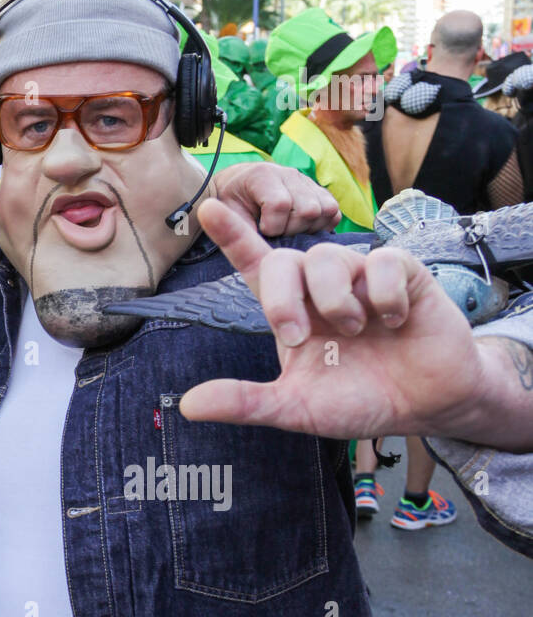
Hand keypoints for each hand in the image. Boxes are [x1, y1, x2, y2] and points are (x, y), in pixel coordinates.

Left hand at [179, 198, 481, 439]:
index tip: (208, 208)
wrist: (427, 406)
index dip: (232, 235)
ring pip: (327, 257)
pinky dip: (384, 295)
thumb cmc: (360, 399)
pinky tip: (395, 320)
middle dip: (282, 299)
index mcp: (291, 310)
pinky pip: (383, 262)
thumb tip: (188, 406)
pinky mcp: (404, 272)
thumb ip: (246, 402)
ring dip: (335, 300)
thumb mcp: (297, 408)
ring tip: (357, 331)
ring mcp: (361, 276)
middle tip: (297, 337)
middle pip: (284, 260)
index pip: (254, 263)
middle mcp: (320, 287)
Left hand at [210, 162, 339, 236]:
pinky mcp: (320, 192)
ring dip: (307, 228)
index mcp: (262, 175)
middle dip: (291, 229)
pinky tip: (300, 229)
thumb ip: (236, 226)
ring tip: (286, 231)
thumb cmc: (230, 207)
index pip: (280, 204)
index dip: (272, 226)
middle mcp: (288, 173)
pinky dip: (321, 225)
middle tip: (274, 233)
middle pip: (308, 209)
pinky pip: (334, 212)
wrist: (236, 193)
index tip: (260, 231)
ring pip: (325, 210)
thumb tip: (248, 235)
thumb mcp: (227, 216)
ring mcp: (307, 182)